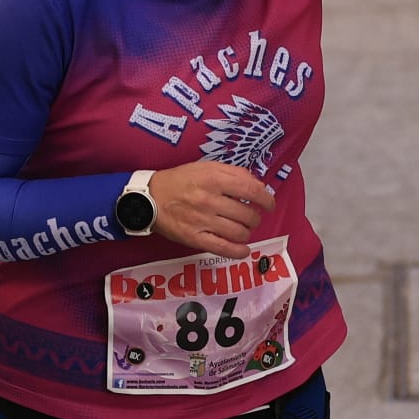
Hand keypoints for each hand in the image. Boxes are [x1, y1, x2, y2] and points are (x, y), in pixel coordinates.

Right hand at [148, 163, 276, 258]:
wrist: (149, 198)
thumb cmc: (179, 180)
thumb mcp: (205, 167)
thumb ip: (232, 173)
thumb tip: (257, 185)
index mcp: (213, 179)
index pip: (251, 190)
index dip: (266, 199)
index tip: (269, 204)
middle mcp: (209, 199)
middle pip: (248, 214)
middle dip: (255, 217)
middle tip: (250, 217)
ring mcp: (202, 221)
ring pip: (239, 232)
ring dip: (247, 233)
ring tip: (243, 229)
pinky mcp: (195, 238)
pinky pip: (224, 249)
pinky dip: (239, 251)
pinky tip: (243, 249)